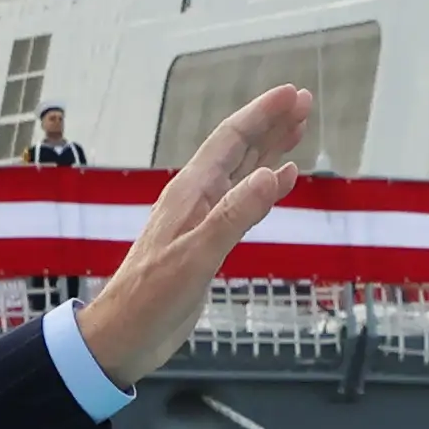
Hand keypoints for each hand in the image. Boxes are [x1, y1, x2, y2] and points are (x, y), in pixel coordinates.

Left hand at [63, 86, 317, 383]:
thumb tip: (274, 174)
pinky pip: (243, 201)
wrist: (123, 334)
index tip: (293, 94)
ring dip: (270, 148)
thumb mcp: (197, 256)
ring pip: (243, 171)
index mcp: (191, 193)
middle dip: (271, 123)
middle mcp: (197, 198)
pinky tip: (284, 179)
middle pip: (239, 148)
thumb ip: (234, 215)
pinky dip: (267, 187)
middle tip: (304, 101)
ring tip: (299, 128)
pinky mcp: (208, 241)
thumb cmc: (151, 298)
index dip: (262, 115)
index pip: (231, 140)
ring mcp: (202, 218)